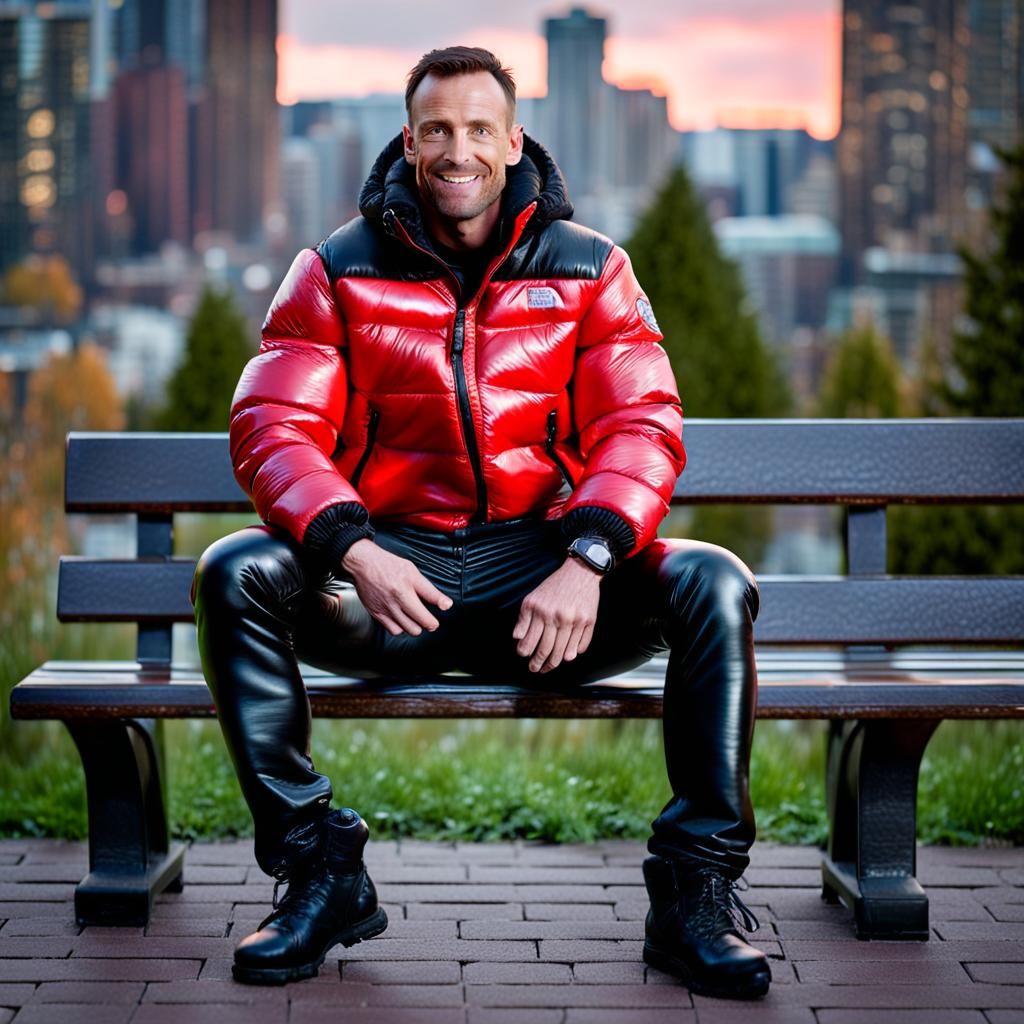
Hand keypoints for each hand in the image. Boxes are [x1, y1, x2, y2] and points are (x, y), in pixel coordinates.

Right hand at [341, 539, 452, 636]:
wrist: (364, 564)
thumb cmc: (388, 565)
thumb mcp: (414, 573)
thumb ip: (431, 592)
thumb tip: (446, 604)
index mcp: (405, 591)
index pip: (425, 615)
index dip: (433, 621)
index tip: (436, 619)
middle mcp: (394, 602)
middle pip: (416, 627)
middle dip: (425, 624)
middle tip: (426, 617)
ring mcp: (384, 610)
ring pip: (406, 630)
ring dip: (413, 626)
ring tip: (414, 617)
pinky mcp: (376, 614)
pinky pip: (393, 630)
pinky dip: (400, 627)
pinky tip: (402, 618)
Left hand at [513, 557, 600, 672]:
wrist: (579, 572)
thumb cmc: (554, 586)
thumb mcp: (533, 598)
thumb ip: (524, 619)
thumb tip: (518, 639)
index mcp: (541, 611)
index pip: (530, 642)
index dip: (526, 653)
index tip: (525, 658)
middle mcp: (558, 617)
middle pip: (547, 650)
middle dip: (538, 663)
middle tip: (535, 669)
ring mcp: (575, 620)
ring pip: (564, 652)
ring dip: (555, 663)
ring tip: (549, 667)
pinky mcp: (589, 621)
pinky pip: (582, 645)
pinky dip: (574, 653)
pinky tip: (567, 655)